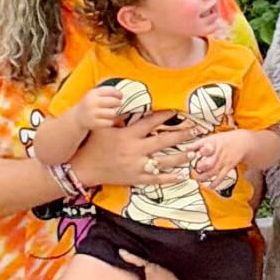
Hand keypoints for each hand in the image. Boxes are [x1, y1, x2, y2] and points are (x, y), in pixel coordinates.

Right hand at [73, 110, 194, 188]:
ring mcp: (136, 166)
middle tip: (196, 131)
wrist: (84, 168)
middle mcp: (135, 151)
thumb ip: (117, 115)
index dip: (164, 116)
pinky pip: (156, 179)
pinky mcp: (136, 179)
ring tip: (193, 152)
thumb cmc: (93, 145)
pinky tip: (182, 176)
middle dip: (181, 136)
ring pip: (164, 162)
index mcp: (128, 136)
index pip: (150, 123)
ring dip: (180, 157)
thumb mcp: (103, 127)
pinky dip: (170, 178)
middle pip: (163, 142)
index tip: (177, 111)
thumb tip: (128, 100)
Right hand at [77, 88, 127, 131]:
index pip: (110, 90)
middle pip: (114, 102)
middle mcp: (92, 102)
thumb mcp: (94, 95)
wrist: (77, 117)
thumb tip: (123, 94)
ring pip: (113, 113)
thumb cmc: (91, 104)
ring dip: (116, 113)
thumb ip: (106, 92)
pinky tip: (110, 119)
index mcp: (93, 93)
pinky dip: (112, 121)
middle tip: (119, 104)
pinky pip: (109, 122)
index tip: (121, 96)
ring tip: (115, 112)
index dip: (118, 93)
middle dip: (119, 103)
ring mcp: (92, 114)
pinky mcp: (94, 124)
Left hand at [188, 126, 251, 184]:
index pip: (204, 148)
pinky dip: (215, 183)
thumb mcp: (212, 137)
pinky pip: (221, 177)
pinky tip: (210, 187)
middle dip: (200, 168)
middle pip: (208, 163)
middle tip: (193, 170)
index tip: (191, 155)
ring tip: (198, 180)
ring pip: (212, 172)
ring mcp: (223, 161)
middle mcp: (218, 153)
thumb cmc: (225, 140)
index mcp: (213, 144)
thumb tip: (187, 148)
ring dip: (204, 177)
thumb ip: (198, 143)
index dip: (197, 152)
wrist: (243, 143)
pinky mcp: (228, 167)